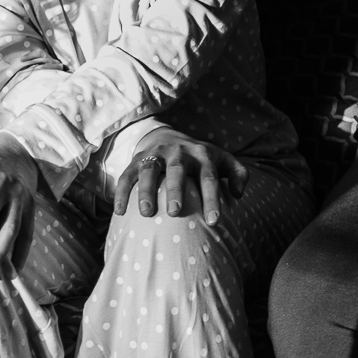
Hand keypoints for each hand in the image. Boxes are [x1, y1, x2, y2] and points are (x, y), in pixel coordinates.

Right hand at [112, 128, 248, 225]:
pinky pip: (127, 174)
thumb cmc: (200, 158)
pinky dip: (121, 191)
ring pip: (149, 170)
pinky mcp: (137, 158)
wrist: (167, 136)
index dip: (212, 198)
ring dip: (146, 190)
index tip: (213, 221)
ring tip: (146, 213)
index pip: (208, 177)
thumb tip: (238, 194)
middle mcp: (178, 152)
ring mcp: (156, 154)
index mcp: (201, 154)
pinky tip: (120, 211)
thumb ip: (238, 174)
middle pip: (176, 170)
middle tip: (175, 212)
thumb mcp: (222, 160)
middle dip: (175, 190)